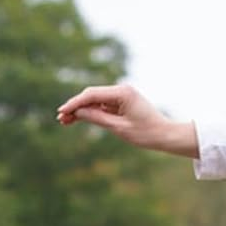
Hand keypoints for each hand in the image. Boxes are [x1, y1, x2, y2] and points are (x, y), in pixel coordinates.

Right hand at [56, 84, 198, 156]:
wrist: (165, 135)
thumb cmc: (146, 133)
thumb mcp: (118, 128)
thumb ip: (96, 118)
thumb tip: (77, 113)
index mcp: (122, 92)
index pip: (92, 95)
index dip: (74, 103)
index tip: (62, 111)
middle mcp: (121, 90)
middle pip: (91, 96)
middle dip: (75, 107)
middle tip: (60, 118)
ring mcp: (121, 96)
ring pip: (95, 101)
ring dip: (81, 110)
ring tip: (65, 121)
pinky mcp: (121, 103)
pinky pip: (102, 106)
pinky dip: (91, 113)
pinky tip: (77, 119)